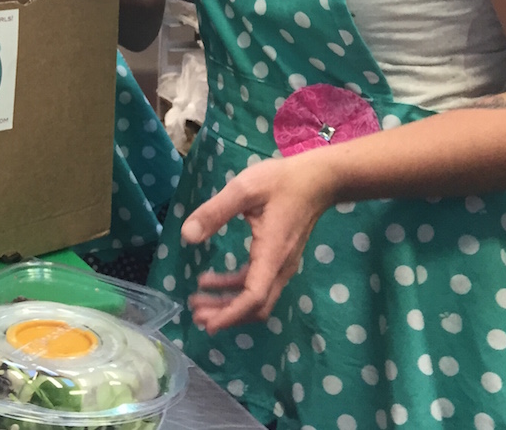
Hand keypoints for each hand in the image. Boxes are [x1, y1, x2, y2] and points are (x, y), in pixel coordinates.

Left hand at [181, 153, 335, 331]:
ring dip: (228, 303)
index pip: (254, 296)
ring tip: (198, 301)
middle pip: (255, 305)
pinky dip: (236, 288)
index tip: (210, 325)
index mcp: (272, 253)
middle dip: (226, 314)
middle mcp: (280, 266)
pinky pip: (258, 284)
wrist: (317, 180)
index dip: (231, 314)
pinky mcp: (279, 259)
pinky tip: (213, 281)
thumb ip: (215, 211)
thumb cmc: (281, 182)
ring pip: (256, 298)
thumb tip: (187, 236)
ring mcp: (282, 265)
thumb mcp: (244, 189)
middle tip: (196, 315)